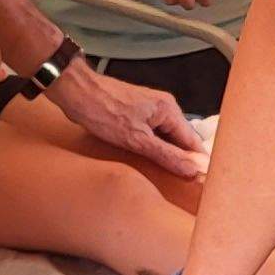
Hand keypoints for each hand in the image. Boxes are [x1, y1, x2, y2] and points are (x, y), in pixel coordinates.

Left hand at [46, 64, 207, 176]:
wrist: (77, 92)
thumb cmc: (103, 111)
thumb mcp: (137, 140)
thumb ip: (167, 155)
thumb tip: (192, 169)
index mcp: (169, 110)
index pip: (193, 141)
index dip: (196, 162)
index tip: (197, 182)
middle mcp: (165, 107)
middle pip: (182, 139)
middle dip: (181, 159)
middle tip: (178, 182)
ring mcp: (151, 109)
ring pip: (167, 137)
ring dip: (165, 154)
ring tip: (162, 173)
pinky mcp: (138, 113)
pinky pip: (154, 134)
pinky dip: (152, 147)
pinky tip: (145, 159)